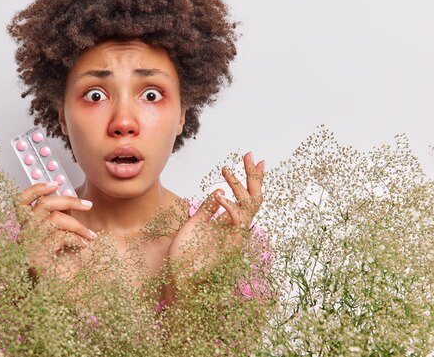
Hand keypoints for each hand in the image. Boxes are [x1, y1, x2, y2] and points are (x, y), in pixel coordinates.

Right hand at [13, 182, 96, 276]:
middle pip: (42, 205)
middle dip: (69, 201)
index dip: (35, 189)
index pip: (19, 202)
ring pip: (54, 220)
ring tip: (89, 235)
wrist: (67, 292)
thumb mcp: (63, 236)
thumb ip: (60, 218)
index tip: (56, 184)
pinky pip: (58, 236)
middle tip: (88, 205)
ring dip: (78, 225)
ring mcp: (28, 248)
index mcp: (27, 229)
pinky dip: (76, 238)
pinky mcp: (36, 259)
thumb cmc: (64, 266)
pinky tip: (84, 245)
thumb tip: (68, 197)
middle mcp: (23, 237)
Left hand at [163, 152, 263, 301]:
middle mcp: (236, 230)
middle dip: (254, 177)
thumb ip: (208, 209)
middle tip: (251, 156)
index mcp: (229, 224)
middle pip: (254, 199)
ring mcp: (235, 237)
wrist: (179, 277)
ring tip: (226, 170)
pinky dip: (231, 207)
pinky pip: (238, 222)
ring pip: (249, 207)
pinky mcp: (231, 245)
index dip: (250, 179)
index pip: (245, 198)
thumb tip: (218, 191)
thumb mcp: (195, 224)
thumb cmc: (186, 254)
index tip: (251, 160)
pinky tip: (220, 195)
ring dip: (239, 186)